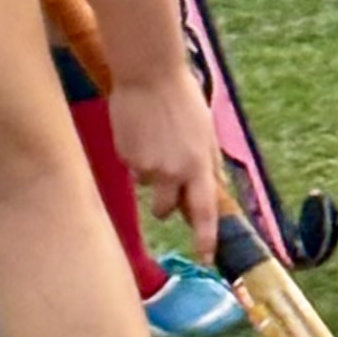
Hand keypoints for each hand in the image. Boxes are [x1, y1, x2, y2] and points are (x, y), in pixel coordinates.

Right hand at [112, 67, 224, 256]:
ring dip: (151, 174)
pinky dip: (136, 156)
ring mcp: (146, 167)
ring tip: (156, 139)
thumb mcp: (206, 133)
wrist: (150, 76)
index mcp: (200, 165)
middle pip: (165, 210)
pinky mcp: (124, 158)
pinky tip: (141, 132)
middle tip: (167, 176)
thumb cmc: (183, 101)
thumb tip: (213, 188)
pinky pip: (132, 167)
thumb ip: (207, 163)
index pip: (204, 212)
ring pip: (147, 186)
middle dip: (166, 203)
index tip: (206, 260)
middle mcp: (173, 172)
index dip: (205, 238)